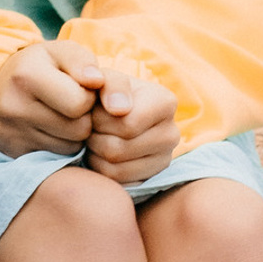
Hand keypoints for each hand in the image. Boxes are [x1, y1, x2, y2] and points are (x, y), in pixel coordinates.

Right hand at [0, 38, 107, 157]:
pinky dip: (60, 146)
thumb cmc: (41, 66)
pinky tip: (50, 130)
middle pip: (78, 129)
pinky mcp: (12, 152)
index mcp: (26, 76)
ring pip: (70, 148)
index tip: (78, 89)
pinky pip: (57, 159)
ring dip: (74, 134)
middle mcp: (13, 108)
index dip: (88, 96)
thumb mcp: (62, 52)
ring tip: (60, 116)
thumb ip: (84, 62)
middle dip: (83, 117)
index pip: (79, 103)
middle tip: (70, 104)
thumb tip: (97, 81)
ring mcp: (11, 134)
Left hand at [84, 66, 178, 183]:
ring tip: (95, 137)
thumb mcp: (105, 79)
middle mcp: (172, 133)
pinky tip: (100, 152)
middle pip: (118, 149)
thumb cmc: (105, 92)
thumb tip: (118, 109)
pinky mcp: (151, 178)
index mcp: (166, 102)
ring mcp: (164, 159)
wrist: (107, 110)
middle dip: (94, 137)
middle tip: (90, 126)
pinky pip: (117, 182)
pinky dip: (100, 168)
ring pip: (115, 168)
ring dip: (95, 153)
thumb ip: (111, 85)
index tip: (93, 110)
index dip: (100, 120)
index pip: (127, 124)